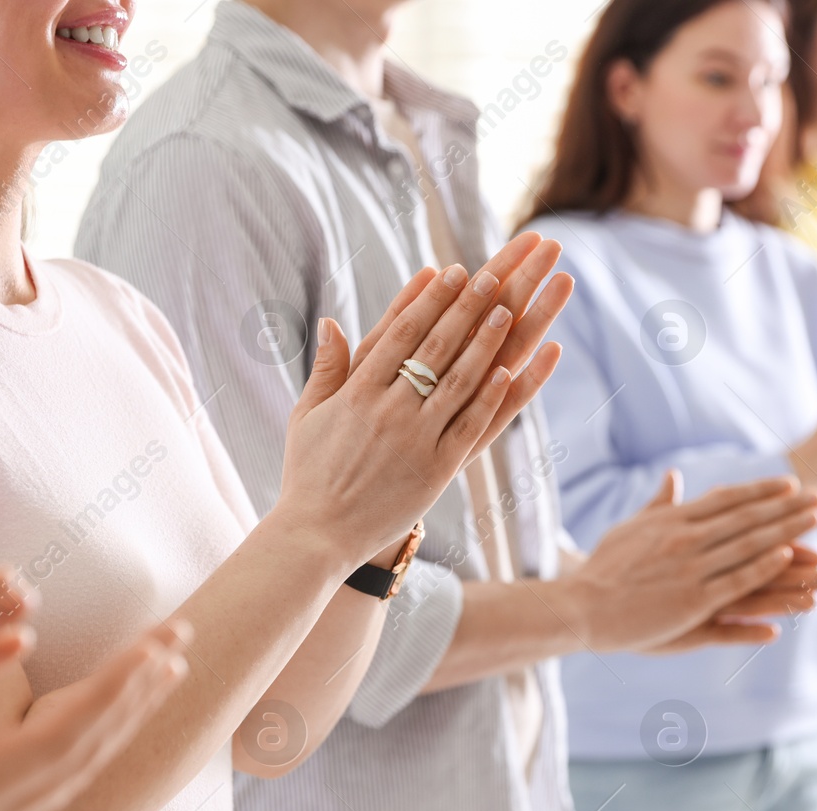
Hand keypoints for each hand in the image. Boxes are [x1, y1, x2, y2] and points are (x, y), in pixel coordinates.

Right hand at [0, 619, 189, 810]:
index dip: (112, 693)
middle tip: (184, 638)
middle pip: (82, 755)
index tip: (158, 647)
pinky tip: (106, 709)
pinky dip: (91, 736)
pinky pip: (54, 778)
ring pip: (74, 770)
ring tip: (164, 667)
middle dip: (136, 695)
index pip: (59, 743)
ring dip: (123, 715)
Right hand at [271, 233, 573, 566]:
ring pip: (456, 380)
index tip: (448, 270)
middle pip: (433, 347)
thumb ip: (327, 368)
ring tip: (507, 309)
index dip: (426, 300)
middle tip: (491, 274)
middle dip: (464, 307)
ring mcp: (414, 439)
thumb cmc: (309, 474)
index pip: (398, 334)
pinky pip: (468, 426)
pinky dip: (490, 396)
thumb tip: (331, 322)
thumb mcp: (307, 415)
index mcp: (356, 392)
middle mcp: (386, 410)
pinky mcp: (435, 470)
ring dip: (484, 342)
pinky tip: (509, 369)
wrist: (316, 534)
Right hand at [560, 471, 816, 653]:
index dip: (761, 491)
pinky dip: (763, 567)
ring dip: (786, 532)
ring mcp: (690, 568)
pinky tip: (787, 556)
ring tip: (815, 524)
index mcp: (672, 520)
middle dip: (786, 507)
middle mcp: (685, 538)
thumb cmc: (602, 569)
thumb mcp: (630, 528)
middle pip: (746, 517)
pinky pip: (736, 580)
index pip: (726, 499)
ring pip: (748, 546)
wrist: (581, 605)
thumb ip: (658, 504)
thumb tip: (673, 477)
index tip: (789, 485)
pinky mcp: (692, 599)